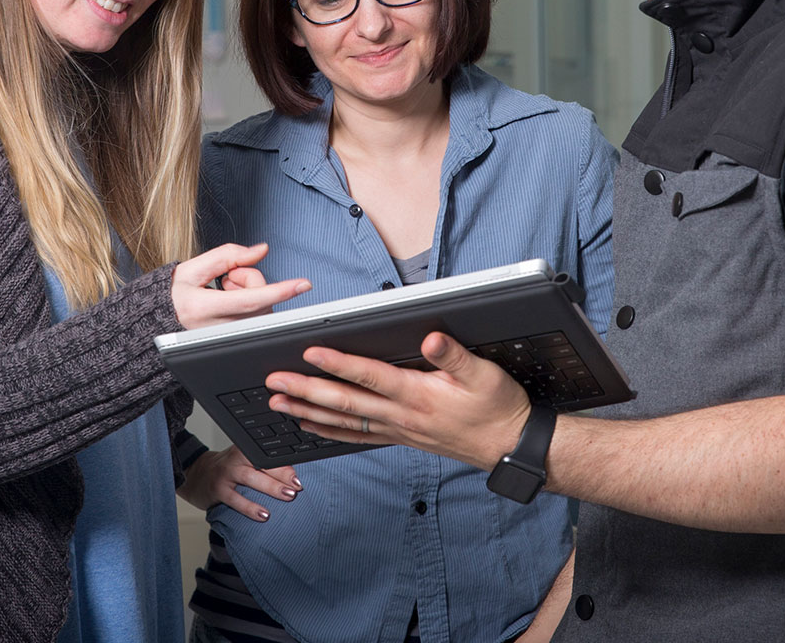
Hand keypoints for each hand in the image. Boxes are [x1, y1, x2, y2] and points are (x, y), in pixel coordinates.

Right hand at [172, 243, 309, 329]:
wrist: (163, 323)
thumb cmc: (175, 296)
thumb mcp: (193, 268)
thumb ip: (229, 256)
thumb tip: (261, 250)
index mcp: (206, 308)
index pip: (251, 299)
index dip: (279, 291)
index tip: (303, 285)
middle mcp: (221, 328)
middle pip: (260, 296)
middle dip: (250, 278)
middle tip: (226, 278)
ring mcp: (233, 338)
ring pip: (263, 306)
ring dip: (250, 291)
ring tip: (224, 292)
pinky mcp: (240, 341)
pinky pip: (260, 317)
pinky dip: (252, 305)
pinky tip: (231, 304)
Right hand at [178, 446, 301, 520]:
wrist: (196, 475)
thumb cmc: (228, 469)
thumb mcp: (244, 460)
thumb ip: (263, 464)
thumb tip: (294, 476)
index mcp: (246, 448)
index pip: (268, 452)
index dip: (286, 461)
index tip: (301, 471)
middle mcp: (236, 458)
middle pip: (262, 462)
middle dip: (283, 473)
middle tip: (299, 485)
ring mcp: (226, 473)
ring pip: (251, 478)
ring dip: (271, 487)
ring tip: (288, 496)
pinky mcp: (217, 489)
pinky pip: (235, 499)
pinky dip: (250, 508)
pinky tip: (264, 515)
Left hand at [264, 331, 531, 471]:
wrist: (510, 446)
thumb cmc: (498, 407)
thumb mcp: (485, 374)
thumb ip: (455, 355)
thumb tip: (431, 338)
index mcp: (418, 394)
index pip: (369, 376)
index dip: (338, 363)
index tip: (309, 351)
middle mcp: (402, 415)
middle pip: (345, 402)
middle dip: (306, 390)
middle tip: (274, 381)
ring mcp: (398, 430)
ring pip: (344, 421)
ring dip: (309, 411)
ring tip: (278, 402)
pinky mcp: (401, 438)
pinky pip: (357, 436)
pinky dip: (330, 430)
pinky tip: (311, 425)